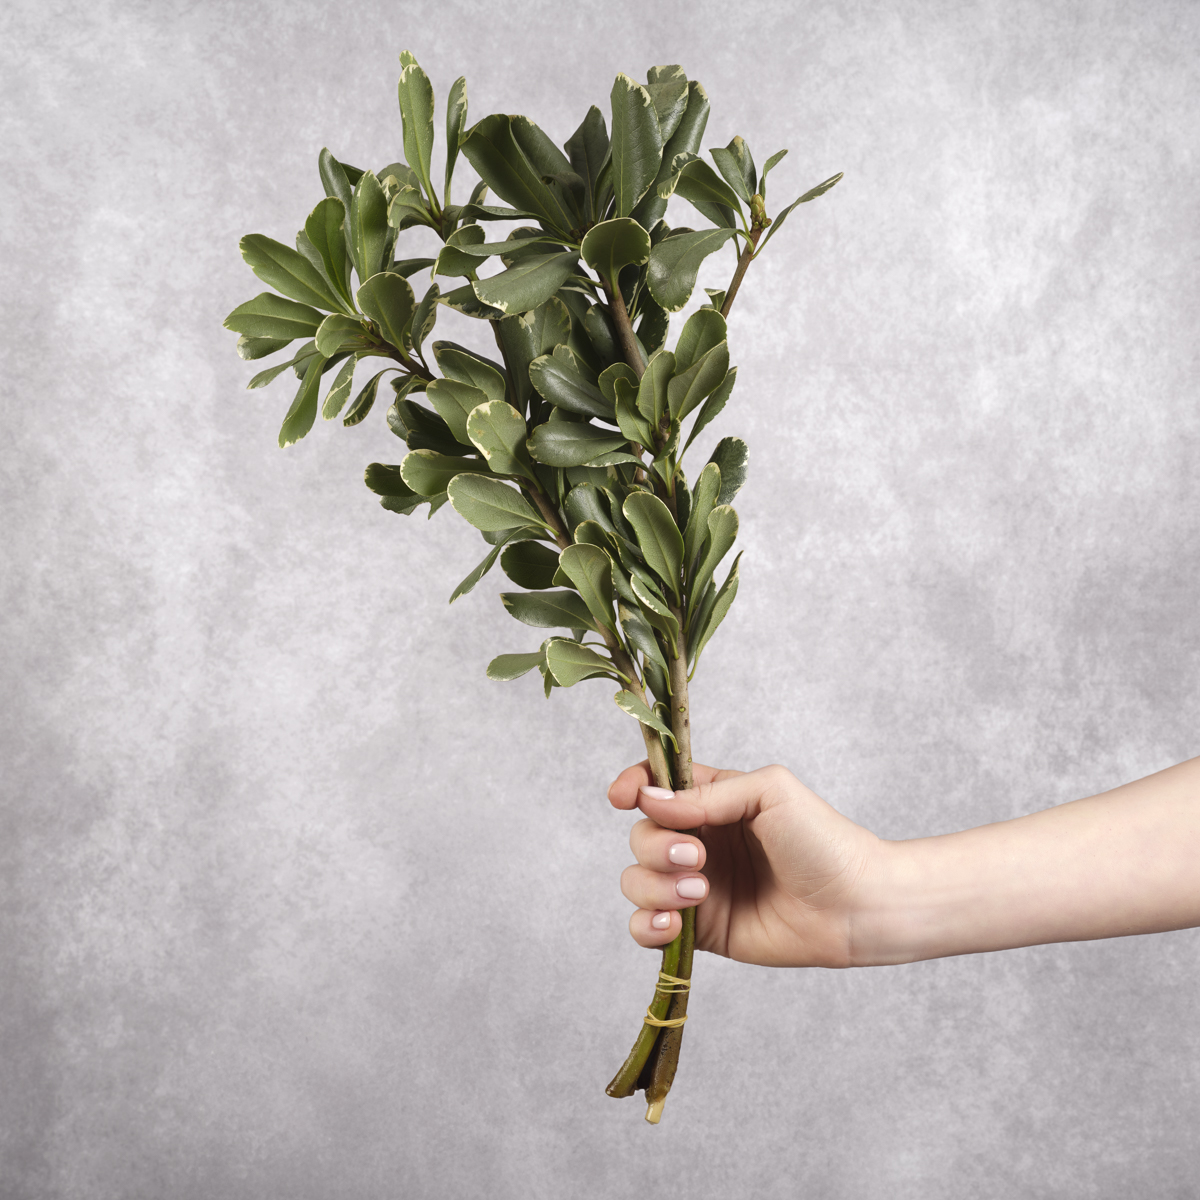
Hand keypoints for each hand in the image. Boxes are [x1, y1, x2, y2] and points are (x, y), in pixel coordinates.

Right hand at [608, 761, 882, 967]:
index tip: (623, 799)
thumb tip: (649, 801)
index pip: (654, 785)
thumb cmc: (823, 840)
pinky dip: (646, 924)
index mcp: (713, 801)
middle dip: (657, 846)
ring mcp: (696, 887)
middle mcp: (699, 841)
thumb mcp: (768, 793)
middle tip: (698, 856)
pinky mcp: (701, 931)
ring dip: (654, 885)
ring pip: (636, 881)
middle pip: (641, 836)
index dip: (632, 787)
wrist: (856, 905)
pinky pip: (647, 927)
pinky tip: (673, 922)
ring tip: (699, 893)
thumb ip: (707, 795)